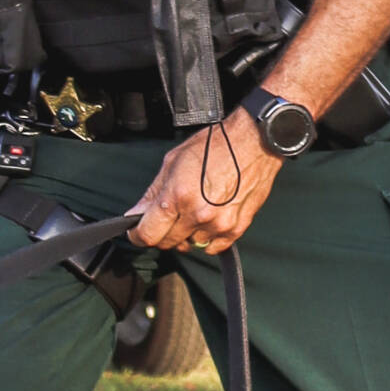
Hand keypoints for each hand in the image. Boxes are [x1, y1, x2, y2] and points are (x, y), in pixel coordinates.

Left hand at [131, 112, 280, 256]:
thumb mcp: (173, 162)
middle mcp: (198, 214)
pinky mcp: (237, 228)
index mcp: (178, 196)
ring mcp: (219, 224)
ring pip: (190, 245)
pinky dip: (207, 238)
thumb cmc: (215, 146)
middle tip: (166, 217)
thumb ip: (152, 193)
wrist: (253, 142)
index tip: (137, 232)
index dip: (137, 235)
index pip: (148, 234)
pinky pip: (213, 248)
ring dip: (186, 234)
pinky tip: (207, 219)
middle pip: (167, 243)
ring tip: (192, 211)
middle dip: (161, 232)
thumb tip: (136, 214)